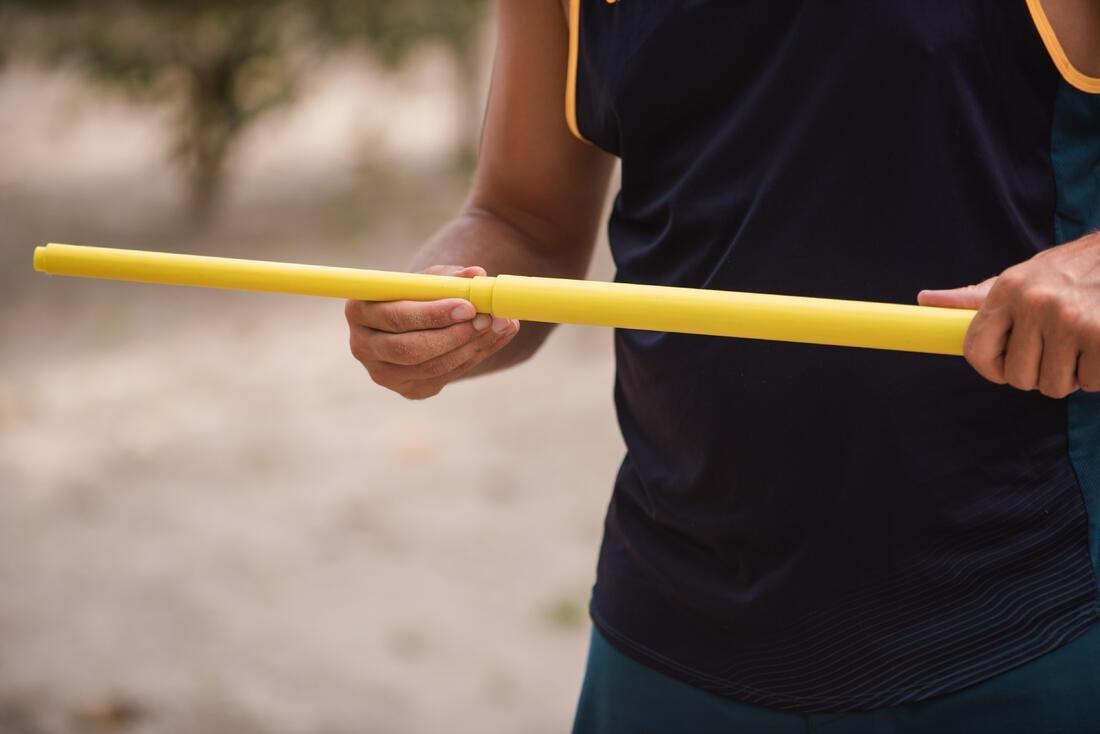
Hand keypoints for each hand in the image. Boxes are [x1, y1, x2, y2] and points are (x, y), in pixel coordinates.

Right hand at [345, 265, 519, 399]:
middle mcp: (364, 347)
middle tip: (487, 319)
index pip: (396, 318)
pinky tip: (497, 337)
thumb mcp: (427, 280)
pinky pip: (445, 376)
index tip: (469, 306)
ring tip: (501, 324)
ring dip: (471, 346)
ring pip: (431, 367)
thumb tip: (476, 274)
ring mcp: (385, 374)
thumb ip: (448, 277)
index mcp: (359, 312)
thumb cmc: (416, 293)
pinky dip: (475, 356)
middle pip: (410, 349)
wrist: (413, 321)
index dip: (433, 314)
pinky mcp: (409, 390)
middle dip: (454, 335)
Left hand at [918, 233, 1099, 397]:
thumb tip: (925, 299)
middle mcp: (1035, 304)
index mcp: (1008, 289)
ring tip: (1083, 343)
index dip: (991, 368)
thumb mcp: (1021, 277)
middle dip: (1039, 372)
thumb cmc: (1070, 272)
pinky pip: (1091, 383)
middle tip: (1058, 347)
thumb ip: (976, 297)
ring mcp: (1071, 320)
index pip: (975, 350)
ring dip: (1072, 375)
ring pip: (1054, 386)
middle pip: (1018, 377)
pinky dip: (1099, 374)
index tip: (1007, 365)